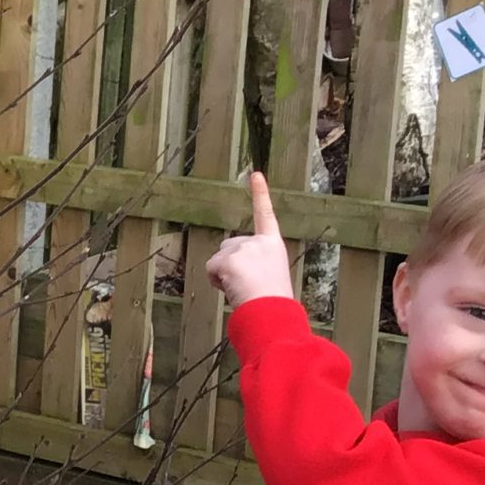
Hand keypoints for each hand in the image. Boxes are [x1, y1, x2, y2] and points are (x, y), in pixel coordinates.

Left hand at [204, 171, 294, 307]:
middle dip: (230, 265)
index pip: (266, 215)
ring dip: (223, 275)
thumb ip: (254, 265)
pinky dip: (215, 281)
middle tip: (247, 286)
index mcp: (273, 245)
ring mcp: (243, 247)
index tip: (255, 174)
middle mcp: (259, 241)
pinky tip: (232, 289)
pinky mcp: (229, 258)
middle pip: (229, 247)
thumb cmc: (271, 303)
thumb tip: (233, 273)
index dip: (260, 194)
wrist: (271, 311)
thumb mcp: (269, 277)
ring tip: (243, 289)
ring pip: (218, 259)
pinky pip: (211, 269)